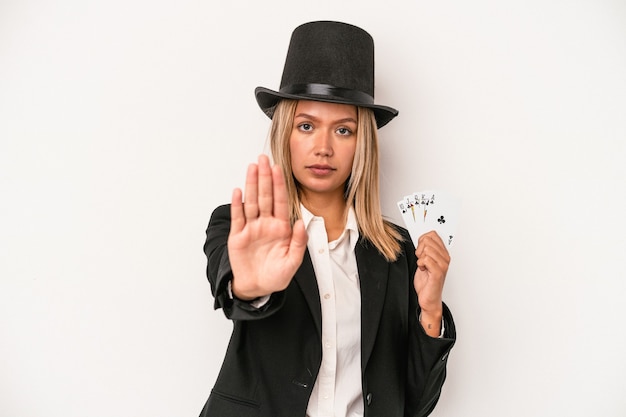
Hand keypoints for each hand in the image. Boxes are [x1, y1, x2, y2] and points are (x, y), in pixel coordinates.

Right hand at [228, 155, 307, 299]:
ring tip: (251, 168)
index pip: (280, 201)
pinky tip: (238, 191)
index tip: (278, 169)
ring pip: (251, 202)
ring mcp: (251, 228)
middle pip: (265, 196)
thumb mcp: (293, 261)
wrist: (258, 288)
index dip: (279, 184)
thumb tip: (301, 222)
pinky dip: (238, 204)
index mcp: (281, 227)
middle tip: (263, 158)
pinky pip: (238, 217)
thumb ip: (299, 242)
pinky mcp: (238, 236)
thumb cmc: (277, 276)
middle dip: (264, 177)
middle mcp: (266, 224)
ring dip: (251, 184)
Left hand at [413, 231, 449, 334]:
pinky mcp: (438, 272)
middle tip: (421, 260)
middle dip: (420, 249)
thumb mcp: (424, 261)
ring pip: (426, 249)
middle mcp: (445, 257)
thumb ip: (425, 249)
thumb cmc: (427, 282)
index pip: (432, 234)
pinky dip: (420, 264)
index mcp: (443, 253)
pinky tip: (423, 270)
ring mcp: (443, 265)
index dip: (422, 241)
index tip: (421, 250)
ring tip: (423, 266)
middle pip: (428, 240)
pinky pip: (426, 259)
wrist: (428, 298)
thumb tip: (423, 239)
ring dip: (420, 258)